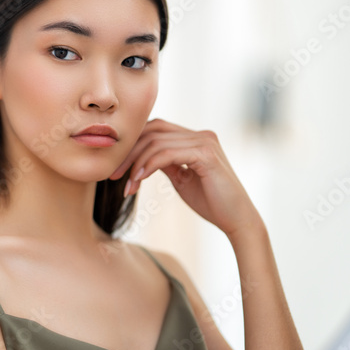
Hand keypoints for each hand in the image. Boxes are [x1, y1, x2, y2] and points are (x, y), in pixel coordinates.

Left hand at [109, 118, 261, 237]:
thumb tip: (141, 157)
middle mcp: (201, 135)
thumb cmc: (210, 201)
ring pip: (156, 143)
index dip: (132, 145)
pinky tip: (138, 180)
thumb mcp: (181, 178)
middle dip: (128, 152)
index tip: (116, 169)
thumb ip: (165, 163)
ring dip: (135, 164)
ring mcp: (205, 142)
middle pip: (152, 131)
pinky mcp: (206, 155)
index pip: (155, 129)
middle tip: (113, 175)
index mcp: (195, 138)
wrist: (237, 220)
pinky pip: (167, 154)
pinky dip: (148, 166)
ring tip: (127, 185)